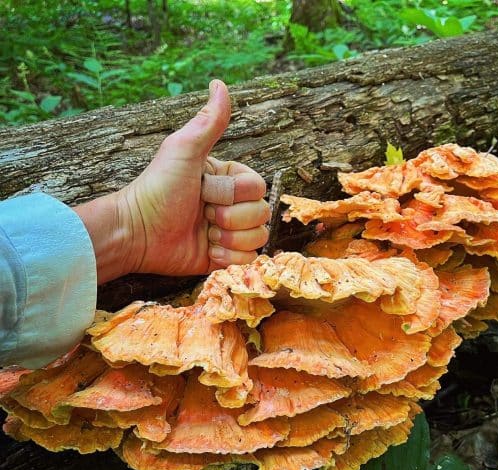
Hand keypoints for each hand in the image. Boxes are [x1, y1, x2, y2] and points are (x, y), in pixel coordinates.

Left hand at [75, 80, 269, 283]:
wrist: (138, 233)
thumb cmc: (157, 189)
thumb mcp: (183, 151)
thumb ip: (207, 123)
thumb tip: (219, 84)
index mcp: (227, 179)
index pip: (258, 187)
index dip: (235, 193)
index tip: (204, 191)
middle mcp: (231, 205)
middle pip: (262, 213)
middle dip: (231, 218)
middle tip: (202, 215)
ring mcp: (229, 232)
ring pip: (258, 237)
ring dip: (230, 239)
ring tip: (204, 234)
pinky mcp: (224, 257)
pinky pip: (248, 260)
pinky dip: (228, 258)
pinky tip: (207, 250)